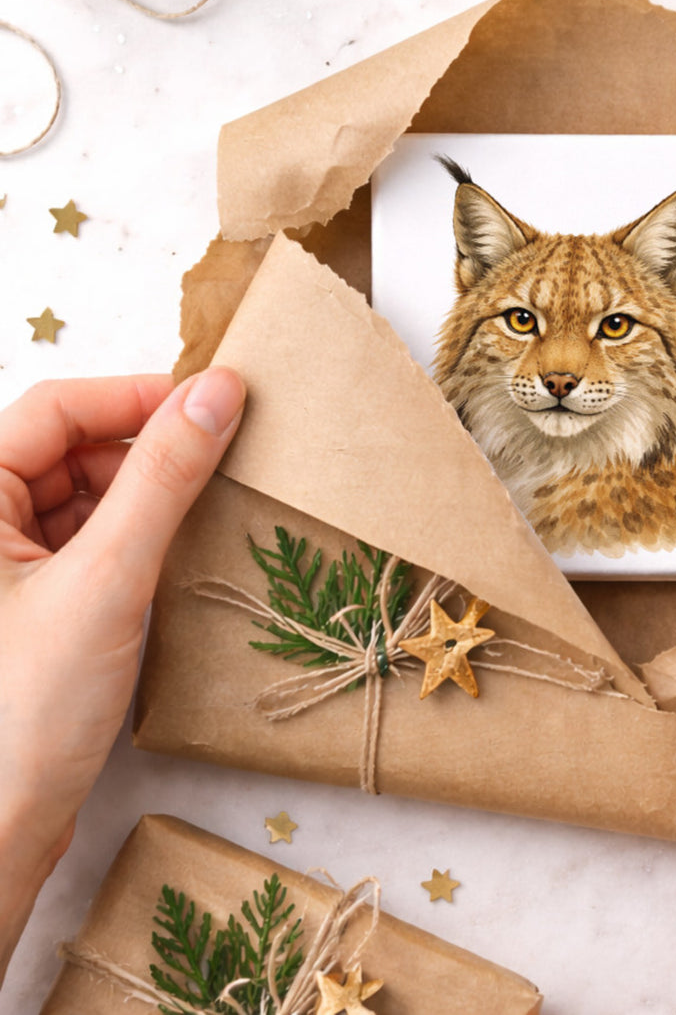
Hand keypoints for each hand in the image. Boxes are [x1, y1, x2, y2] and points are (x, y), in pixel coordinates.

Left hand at [0, 370, 244, 982]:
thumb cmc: (23, 711)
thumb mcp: (107, 579)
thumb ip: (163, 478)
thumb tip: (218, 392)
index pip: (55, 409)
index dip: (136, 396)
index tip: (216, 400)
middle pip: (70, 448)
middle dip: (147, 446)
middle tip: (226, 452)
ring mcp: (6, 568)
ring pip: (85, 495)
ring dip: (148, 492)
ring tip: (212, 502)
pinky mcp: (34, 604)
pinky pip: (92, 541)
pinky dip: (139, 535)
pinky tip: (181, 550)